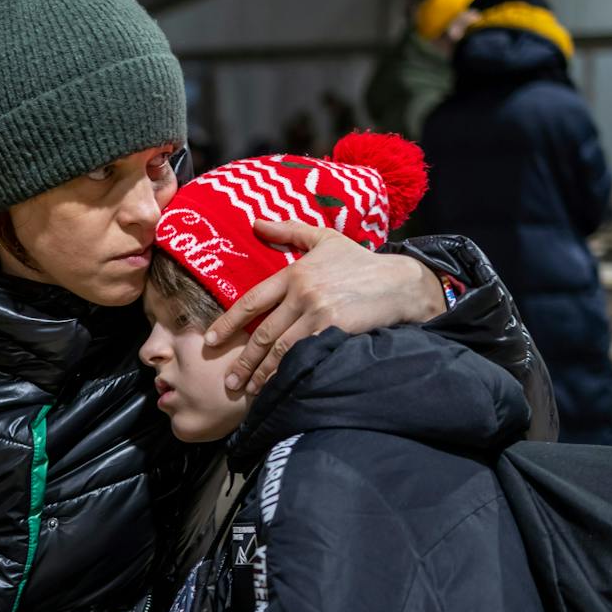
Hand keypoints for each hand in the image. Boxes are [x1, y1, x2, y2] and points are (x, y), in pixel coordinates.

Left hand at [203, 221, 446, 395]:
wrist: (399, 282)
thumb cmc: (360, 261)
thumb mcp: (325, 239)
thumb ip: (290, 231)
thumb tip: (256, 223)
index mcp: (294, 273)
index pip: (252, 301)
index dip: (229, 323)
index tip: (211, 340)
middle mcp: (302, 294)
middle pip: (263, 332)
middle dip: (244, 359)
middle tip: (230, 379)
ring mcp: (318, 313)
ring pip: (280, 349)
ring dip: (262, 372)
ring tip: (249, 388)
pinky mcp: (334, 330)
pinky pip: (303, 356)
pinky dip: (287, 372)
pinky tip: (277, 385)